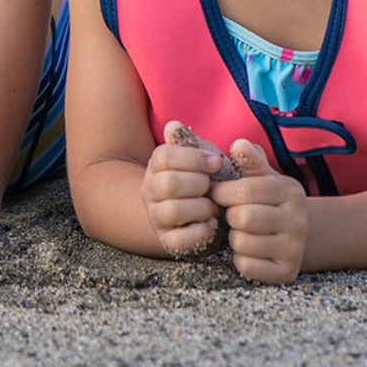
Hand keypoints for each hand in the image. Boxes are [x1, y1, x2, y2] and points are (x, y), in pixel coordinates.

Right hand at [142, 119, 234, 257]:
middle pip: (169, 183)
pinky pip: (179, 240)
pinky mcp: (167, 240)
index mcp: (156, 166)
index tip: (216, 162)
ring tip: (212, 207)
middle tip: (212, 186)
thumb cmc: (200, 181)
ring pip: (173, 210)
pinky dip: (200, 232)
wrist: (192, 214)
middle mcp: (150, 190)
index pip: (165, 156)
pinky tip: (211, 224)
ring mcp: (156, 216)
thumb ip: (189, 142)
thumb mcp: (197, 160)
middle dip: (199, 184)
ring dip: (201, 207)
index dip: (194, 158)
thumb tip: (173, 126)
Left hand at [213, 139, 308, 283]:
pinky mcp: (287, 272)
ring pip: (242, 242)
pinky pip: (247, 266)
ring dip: (232, 237)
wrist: (292, 234)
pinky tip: (248, 250)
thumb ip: (248, 159)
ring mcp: (295, 249)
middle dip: (228, 215)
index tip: (216, 192)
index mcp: (290, 191)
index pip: (245, 189)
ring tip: (240, 231)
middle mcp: (299, 220)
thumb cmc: (265, 199)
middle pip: (243, 217)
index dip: (222, 191)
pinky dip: (240, 258)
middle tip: (230, 214)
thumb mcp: (259, 175)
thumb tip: (239, 144)